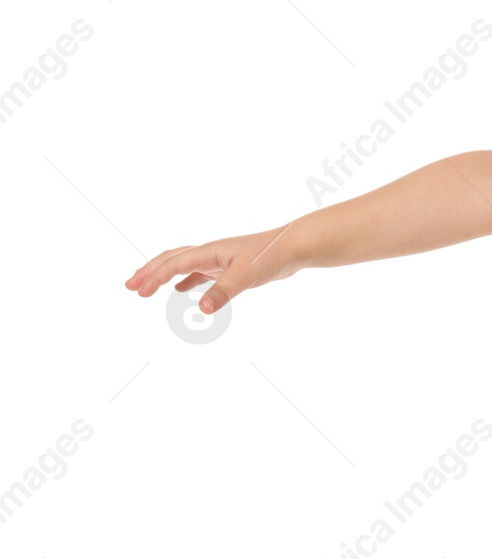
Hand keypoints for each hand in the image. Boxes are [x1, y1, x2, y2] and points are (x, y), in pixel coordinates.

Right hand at [124, 224, 298, 314]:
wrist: (294, 247)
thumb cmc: (272, 256)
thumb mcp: (247, 275)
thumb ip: (224, 292)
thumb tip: (200, 311)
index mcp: (210, 251)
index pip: (174, 263)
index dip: (154, 277)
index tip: (137, 292)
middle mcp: (211, 253)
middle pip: (172, 259)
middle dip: (149, 271)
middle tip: (129, 287)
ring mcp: (219, 259)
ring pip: (183, 264)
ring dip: (163, 275)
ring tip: (145, 287)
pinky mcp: (230, 267)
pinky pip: (200, 272)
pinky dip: (186, 280)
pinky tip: (180, 290)